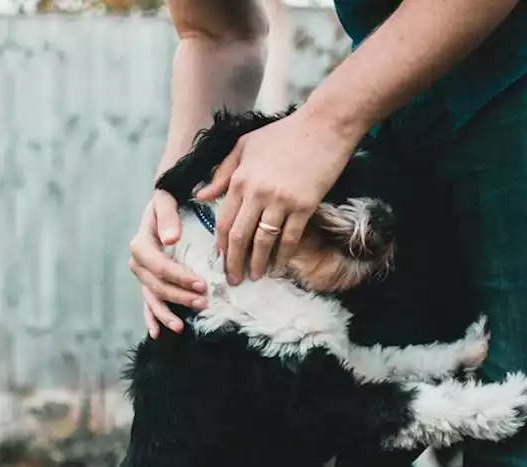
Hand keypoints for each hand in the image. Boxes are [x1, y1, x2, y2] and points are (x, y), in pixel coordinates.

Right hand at [128, 189, 206, 337]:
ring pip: (152, 298)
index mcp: (141, 244)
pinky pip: (148, 303)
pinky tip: (158, 333)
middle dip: (179, 297)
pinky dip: (152, 318)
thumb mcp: (166, 201)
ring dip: (166, 313)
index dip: (179, 277)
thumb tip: (171, 239)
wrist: (163, 203)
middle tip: (204, 303)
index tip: (202, 284)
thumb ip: (168, 217)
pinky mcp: (149, 282)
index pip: (159, 266)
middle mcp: (138, 262)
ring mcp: (143, 275)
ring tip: (181, 327)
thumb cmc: (168, 200)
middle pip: (157, 285)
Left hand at [197, 108, 361, 283]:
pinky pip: (290, 238)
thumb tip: (202, 196)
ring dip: (257, 263)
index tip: (221, 261)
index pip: (224, 220)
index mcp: (240, 178)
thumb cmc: (285, 133)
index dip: (222, 246)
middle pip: (239, 236)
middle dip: (234, 262)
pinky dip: (283, 255)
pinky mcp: (304, 205)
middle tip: (233, 280)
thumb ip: (223, 172)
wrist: (324, 126)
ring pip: (263, 241)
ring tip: (255, 276)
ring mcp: (281, 200)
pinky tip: (280, 265)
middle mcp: (257, 192)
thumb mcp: (245, 145)